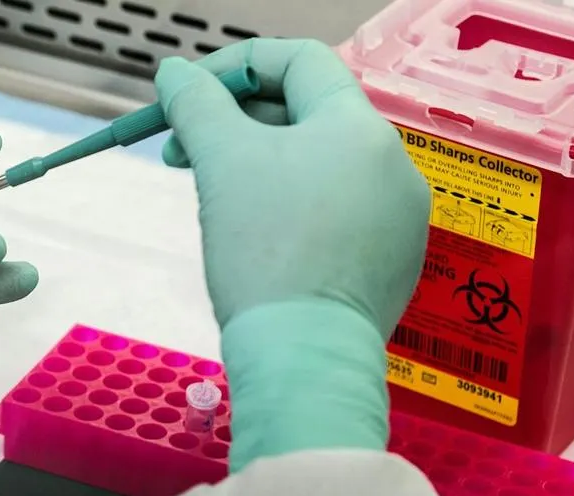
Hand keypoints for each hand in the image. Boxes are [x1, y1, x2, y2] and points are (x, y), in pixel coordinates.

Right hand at [155, 39, 428, 470]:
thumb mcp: (221, 161)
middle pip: (306, 115)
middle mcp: (392, 165)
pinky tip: (254, 242)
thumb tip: (175, 74)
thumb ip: (196, 104)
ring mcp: (398, 218)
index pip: (298, 60)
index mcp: (358, 127)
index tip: (185, 95)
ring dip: (260, 167)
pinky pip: (336, 216)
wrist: (304, 356)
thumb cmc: (265, 251)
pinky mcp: (390, 265)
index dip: (232, 66)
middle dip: (236, 124)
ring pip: (319, 168)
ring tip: (213, 199)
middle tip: (181, 150)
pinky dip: (290, 212)